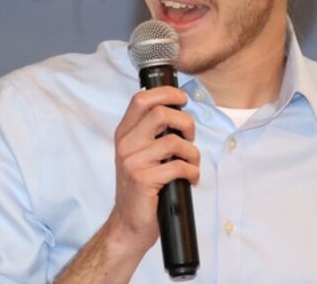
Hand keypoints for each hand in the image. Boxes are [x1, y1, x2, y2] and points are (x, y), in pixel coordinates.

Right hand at [107, 85, 199, 252]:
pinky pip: (178, 166)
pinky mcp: (143, 180)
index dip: (165, 93)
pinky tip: (190, 179)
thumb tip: (178, 114)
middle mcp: (125, 144)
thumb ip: (151, 134)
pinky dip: (192, 172)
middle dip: (185, 122)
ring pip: (174, 141)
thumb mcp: (139, 155)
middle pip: (160, 113)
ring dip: (193, 153)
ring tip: (192, 164)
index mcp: (124, 134)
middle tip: (190, 137)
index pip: (141, 99)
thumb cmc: (141, 188)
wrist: (128, 224)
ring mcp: (132, 162)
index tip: (182, 99)